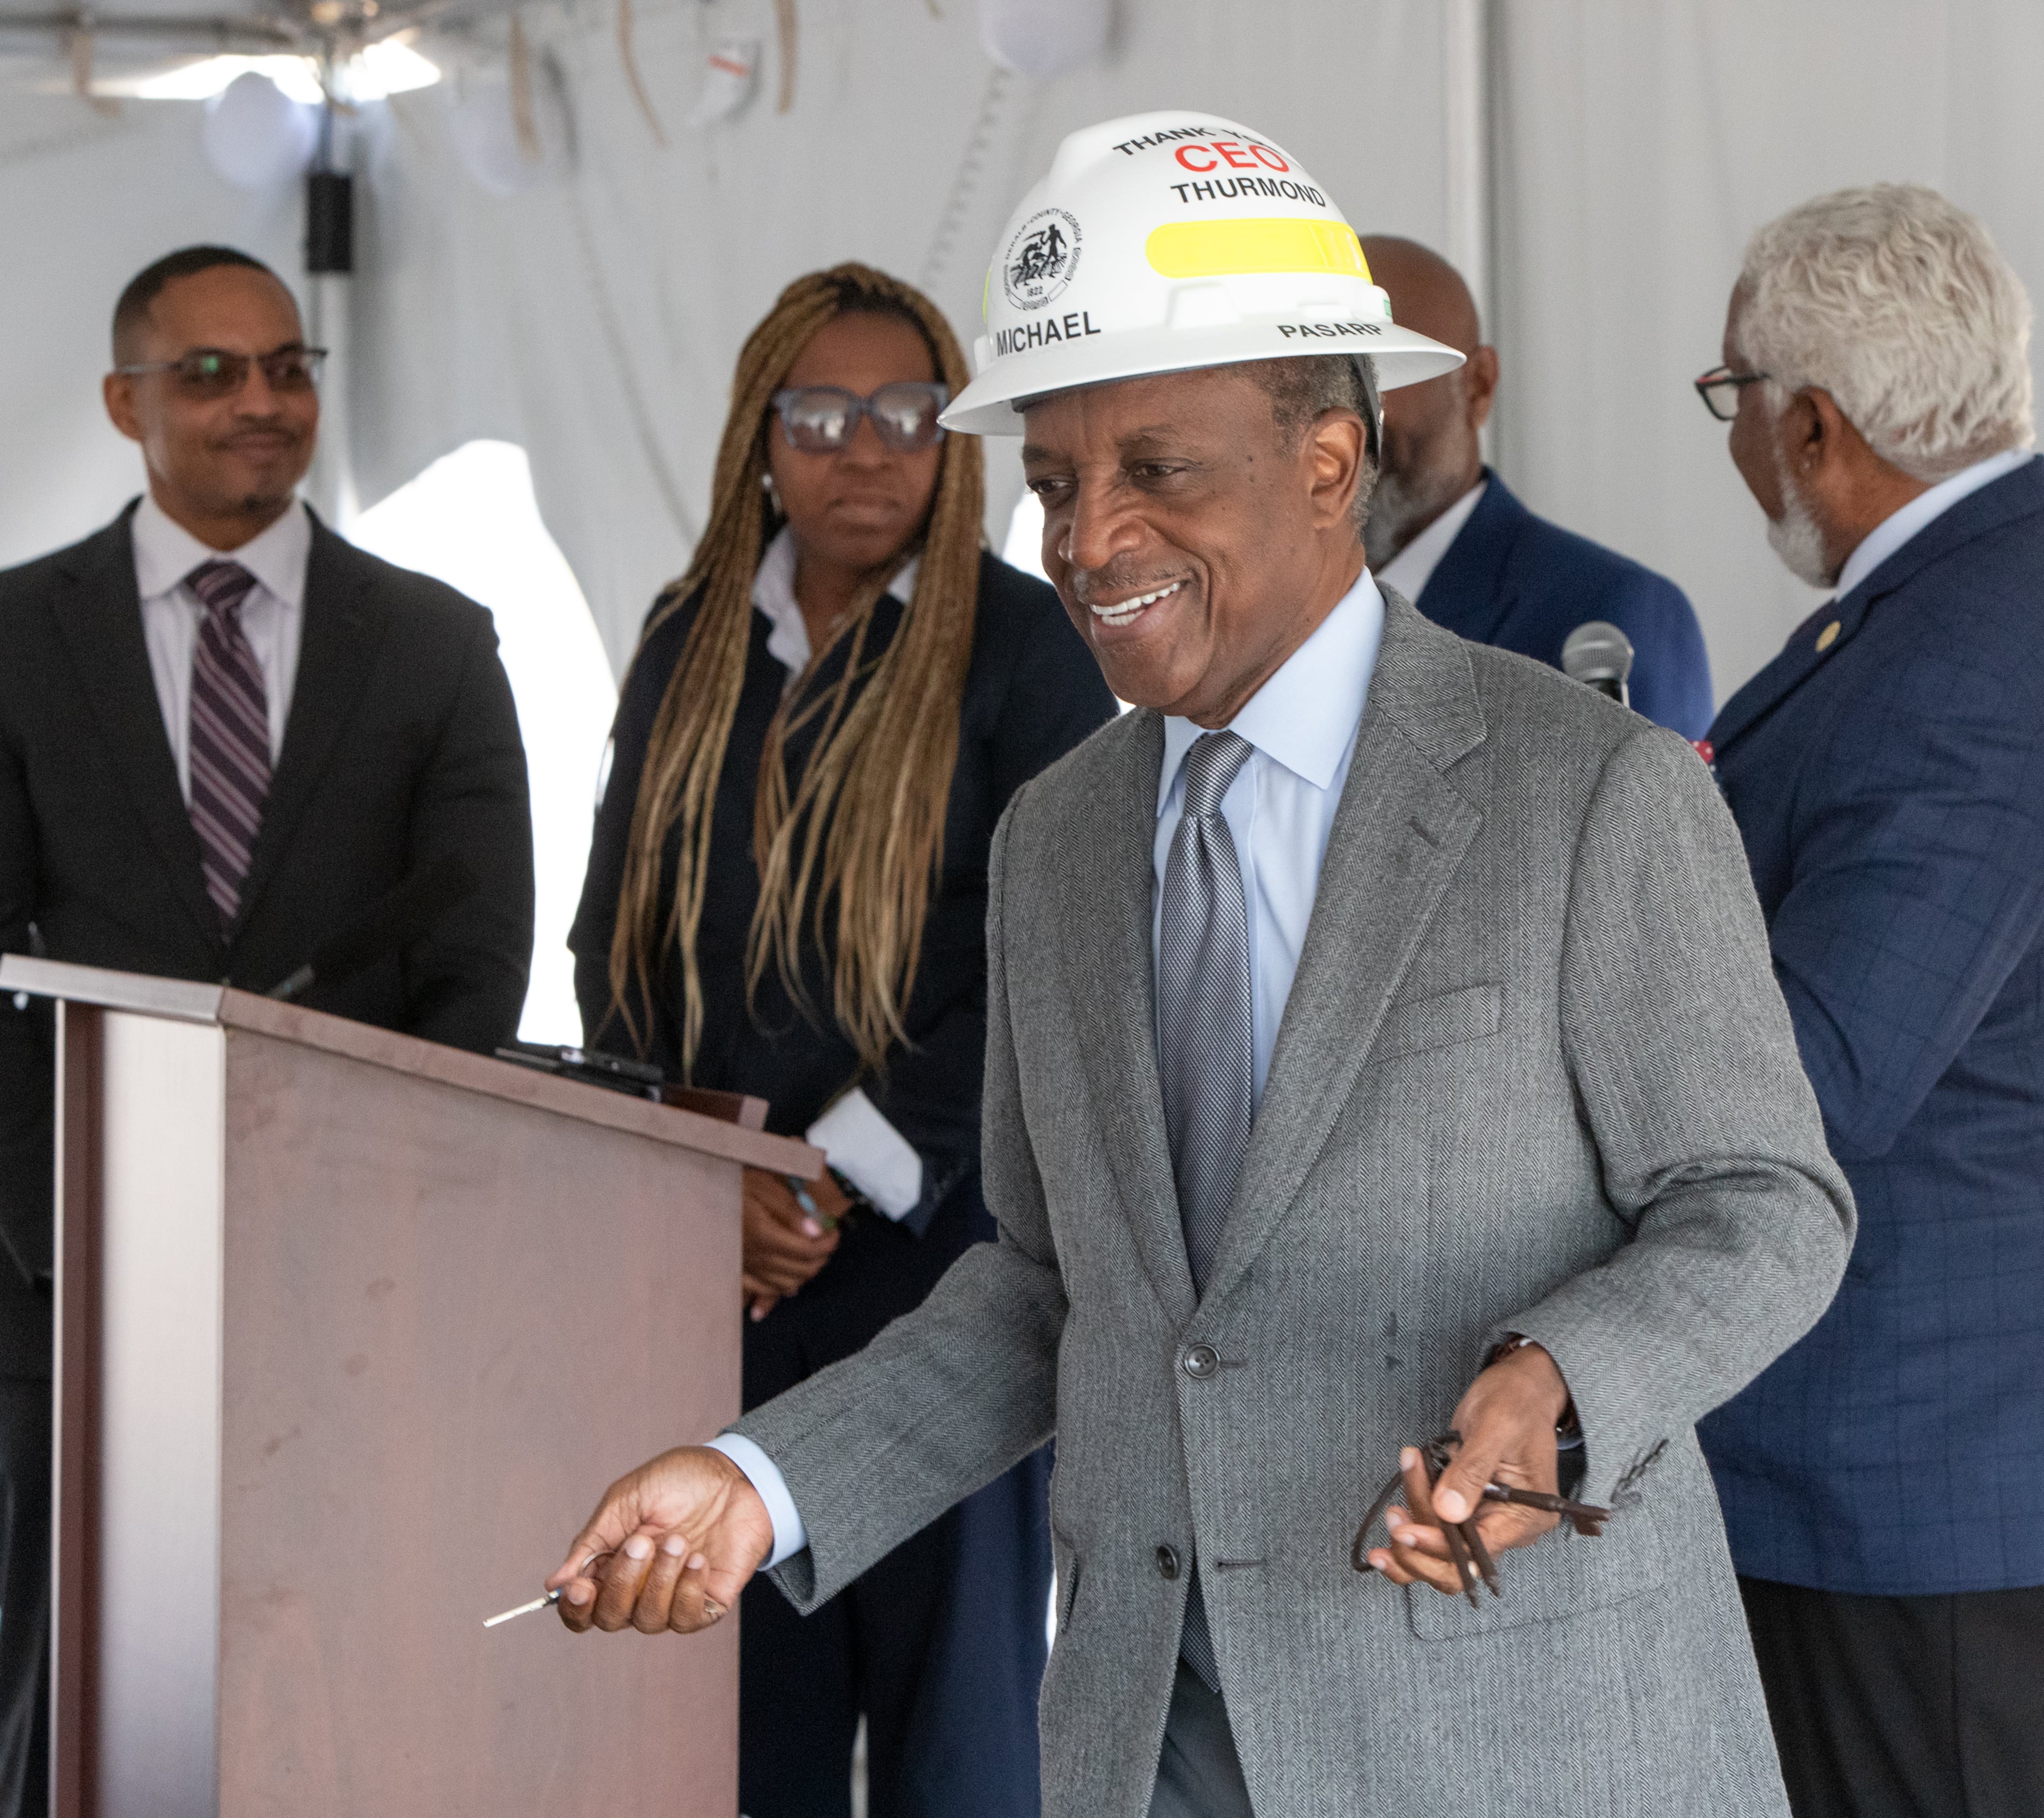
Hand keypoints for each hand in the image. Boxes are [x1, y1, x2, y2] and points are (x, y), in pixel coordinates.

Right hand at [547, 1444, 774, 1633]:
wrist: (734, 1474)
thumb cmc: (677, 1481)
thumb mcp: (626, 1500)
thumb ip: (592, 1543)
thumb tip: (554, 1585)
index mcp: (611, 1565)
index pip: (582, 1608)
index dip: (575, 1607)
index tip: (581, 1587)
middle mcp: (638, 1589)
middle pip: (611, 1618)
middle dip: (623, 1582)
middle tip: (642, 1542)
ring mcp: (672, 1598)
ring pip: (648, 1620)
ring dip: (660, 1580)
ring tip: (678, 1540)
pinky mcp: (706, 1603)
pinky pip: (686, 1618)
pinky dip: (688, 1588)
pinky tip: (698, 1559)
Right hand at [741, 1167, 846, 1320]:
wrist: (697, 1194)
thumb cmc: (733, 1184)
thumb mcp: (765, 1186)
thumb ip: (792, 1211)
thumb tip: (816, 1231)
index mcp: (763, 1234)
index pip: (807, 1251)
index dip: (828, 1244)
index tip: (833, 1231)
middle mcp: (754, 1257)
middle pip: (800, 1270)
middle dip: (821, 1258)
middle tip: (827, 1242)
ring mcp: (745, 1267)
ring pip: (786, 1284)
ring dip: (806, 1273)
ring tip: (812, 1256)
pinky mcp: (736, 1271)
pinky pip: (764, 1289)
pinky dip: (782, 1287)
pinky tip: (790, 1280)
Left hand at [1366, 1341, 1571, 1595]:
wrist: (1519, 1388)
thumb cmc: (1514, 1401)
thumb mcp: (1494, 1427)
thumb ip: (1471, 1470)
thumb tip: (1447, 1512)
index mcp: (1526, 1515)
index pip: (1479, 1549)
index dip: (1439, 1545)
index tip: (1404, 1530)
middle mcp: (1507, 1526)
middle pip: (1459, 1566)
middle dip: (1420, 1552)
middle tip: (1393, 1521)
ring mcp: (1485, 1520)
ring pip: (1441, 1554)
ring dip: (1411, 1540)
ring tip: (1391, 1511)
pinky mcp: (1464, 1508)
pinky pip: (1436, 1534)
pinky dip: (1412, 1530)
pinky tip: (1393, 1516)